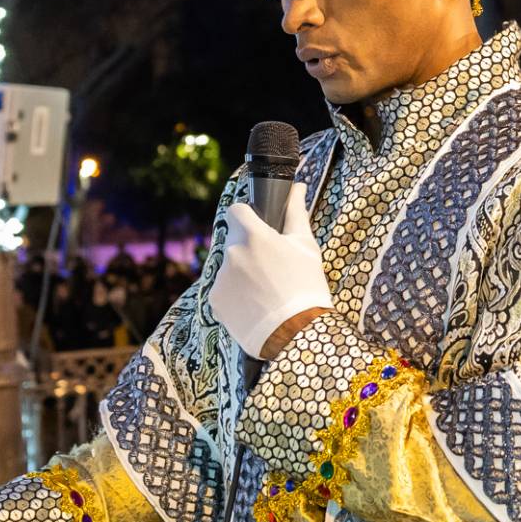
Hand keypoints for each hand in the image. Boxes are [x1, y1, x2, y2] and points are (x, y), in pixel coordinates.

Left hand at [208, 189, 332, 360]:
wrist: (295, 334)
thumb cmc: (306, 285)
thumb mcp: (306, 247)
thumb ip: (296, 213)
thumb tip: (296, 187)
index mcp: (253, 235)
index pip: (235, 210)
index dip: (247, 216)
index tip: (258, 227)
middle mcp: (231, 254)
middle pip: (235, 241)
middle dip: (249, 249)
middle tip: (272, 267)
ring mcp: (220, 279)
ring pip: (230, 266)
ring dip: (242, 273)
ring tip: (266, 291)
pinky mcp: (214, 301)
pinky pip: (224, 290)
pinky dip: (236, 295)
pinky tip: (256, 305)